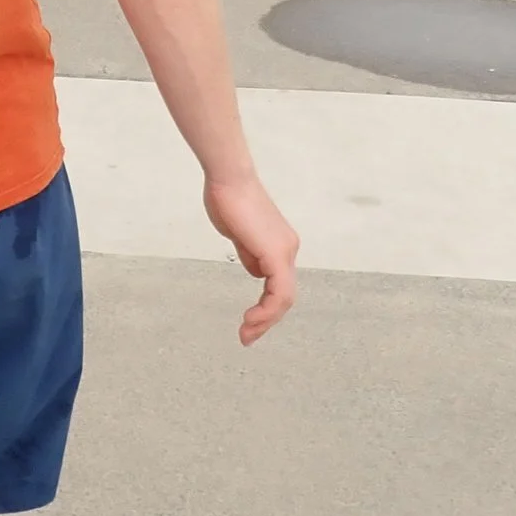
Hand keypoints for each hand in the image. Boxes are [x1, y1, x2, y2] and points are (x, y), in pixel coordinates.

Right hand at [205, 174, 298, 344]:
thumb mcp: (238, 234)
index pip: (279, 285)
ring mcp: (285, 251)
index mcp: (280, 245)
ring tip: (247, 334)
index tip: (247, 323)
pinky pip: (278, 291)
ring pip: (284, 298)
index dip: (266, 308)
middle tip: (247, 337)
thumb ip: (249, 254)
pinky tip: (252, 318)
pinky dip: (267, 309)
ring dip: (265, 320)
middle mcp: (288, 249)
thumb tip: (255, 271)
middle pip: (285, 296)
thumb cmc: (228, 199)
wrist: (229, 179)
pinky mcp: (276, 253)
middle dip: (266, 321)